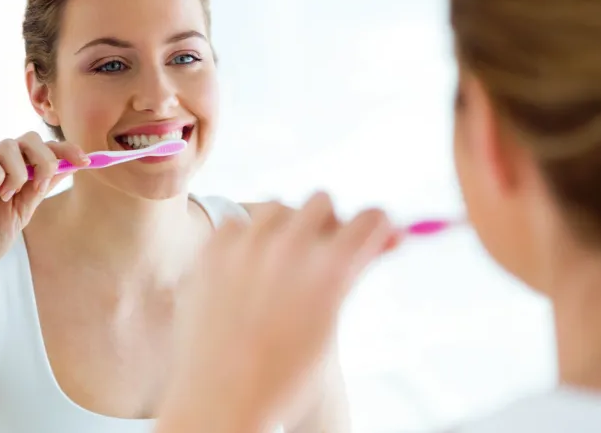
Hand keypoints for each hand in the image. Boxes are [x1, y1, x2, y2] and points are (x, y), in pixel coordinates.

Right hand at [0, 131, 88, 280]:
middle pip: (29, 139)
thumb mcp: (24, 211)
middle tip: (41, 184)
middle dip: (44, 158)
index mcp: (16, 172)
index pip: (44, 149)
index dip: (66, 150)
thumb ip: (42, 187)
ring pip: (8, 145)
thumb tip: (70, 166)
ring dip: (18, 172)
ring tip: (9, 197)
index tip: (86, 161)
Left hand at [159, 193, 393, 432]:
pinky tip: (246, 269)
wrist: (221, 400)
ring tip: (280, 263)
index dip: (374, 227)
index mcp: (331, 269)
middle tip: (322, 251)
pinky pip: (237, 223)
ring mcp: (246, 246)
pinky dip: (244, 239)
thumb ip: (357, 269)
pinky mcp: (211, 251)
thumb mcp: (332, 322)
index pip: (370, 217)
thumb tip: (389, 234)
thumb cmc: (286, 373)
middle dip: (328, 222)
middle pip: (322, 200)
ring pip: (277, 206)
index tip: (369, 235)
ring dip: (284, 226)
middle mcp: (290, 248)